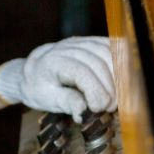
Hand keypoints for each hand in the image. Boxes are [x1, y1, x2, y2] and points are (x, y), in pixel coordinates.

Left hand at [0, 36, 115, 120]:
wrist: (33, 71)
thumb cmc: (39, 87)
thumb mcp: (47, 100)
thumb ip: (67, 102)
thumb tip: (84, 111)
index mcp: (54, 61)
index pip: (83, 73)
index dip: (96, 92)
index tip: (98, 109)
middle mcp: (68, 47)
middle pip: (99, 64)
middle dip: (109, 89)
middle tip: (110, 108)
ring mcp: (81, 42)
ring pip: (109, 54)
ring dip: (118, 78)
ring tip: (115, 98)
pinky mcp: (91, 42)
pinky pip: (112, 47)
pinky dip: (121, 64)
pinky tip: (121, 82)